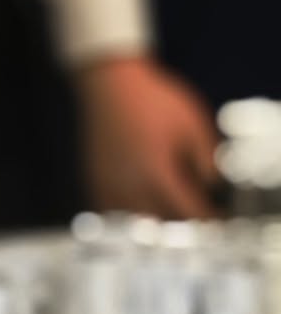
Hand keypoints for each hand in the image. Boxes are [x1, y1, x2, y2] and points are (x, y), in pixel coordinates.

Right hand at [78, 55, 219, 220]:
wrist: (109, 86)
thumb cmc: (153, 100)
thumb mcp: (193, 122)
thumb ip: (207, 157)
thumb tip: (213, 185)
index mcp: (158, 175)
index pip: (189, 211)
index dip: (207, 218)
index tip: (217, 219)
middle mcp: (131, 189)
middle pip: (162, 226)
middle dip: (182, 226)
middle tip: (195, 219)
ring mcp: (110, 190)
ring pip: (135, 227)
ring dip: (155, 226)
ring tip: (168, 218)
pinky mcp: (96, 186)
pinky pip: (113, 217)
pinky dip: (130, 220)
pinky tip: (141, 211)